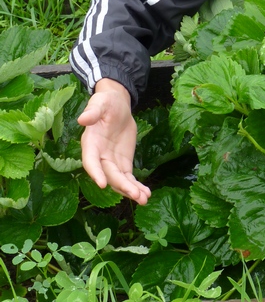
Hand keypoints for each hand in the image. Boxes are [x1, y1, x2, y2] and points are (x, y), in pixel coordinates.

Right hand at [78, 78, 150, 204]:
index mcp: (91, 143)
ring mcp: (111, 162)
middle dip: (122, 186)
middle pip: (109, 175)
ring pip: (120, 180)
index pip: (90, 161)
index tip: (102, 184)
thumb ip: (92, 112)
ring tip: (144, 199)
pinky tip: (146, 194)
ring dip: (131, 190)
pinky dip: (137, 186)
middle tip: (136, 195)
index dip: (95, 172)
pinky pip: (129, 177)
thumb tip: (82, 119)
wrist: (118, 105)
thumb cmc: (106, 102)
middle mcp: (99, 156)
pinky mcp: (123, 163)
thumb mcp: (100, 103)